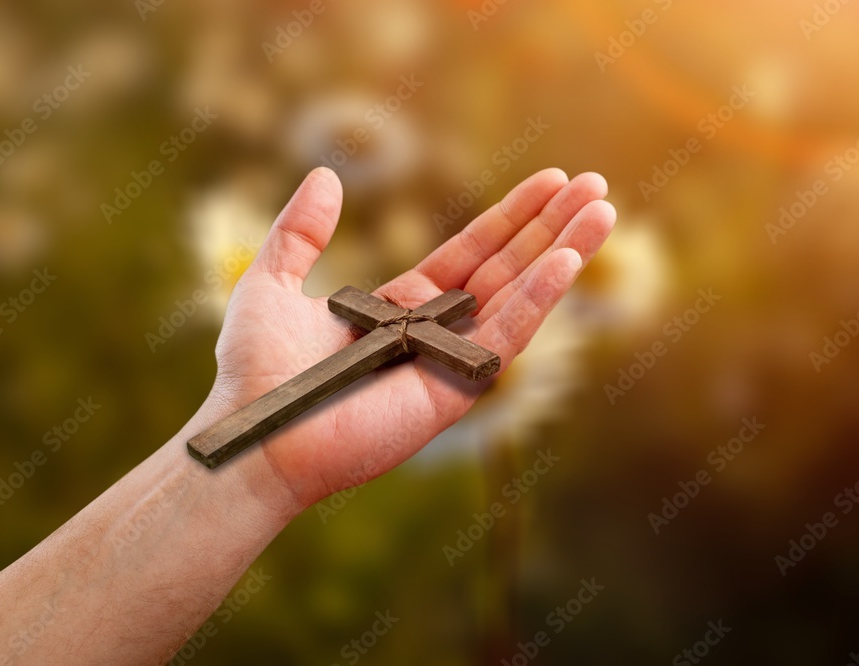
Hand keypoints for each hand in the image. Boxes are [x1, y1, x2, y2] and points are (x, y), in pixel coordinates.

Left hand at [204, 167, 614, 509]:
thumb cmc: (256, 370)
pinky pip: (506, 339)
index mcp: (401, 309)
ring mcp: (449, 363)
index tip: (549, 182)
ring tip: (603, 210)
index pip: (471, 253)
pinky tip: (567, 261)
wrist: (257, 433)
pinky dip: (539, 300)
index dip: (510, 217)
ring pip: (519, 298)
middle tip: (595, 184)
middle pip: (507, 268)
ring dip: (563, 253)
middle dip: (551, 226)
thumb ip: (300, 230)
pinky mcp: (455, 391)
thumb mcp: (271, 281)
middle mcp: (434, 333)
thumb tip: (325, 175)